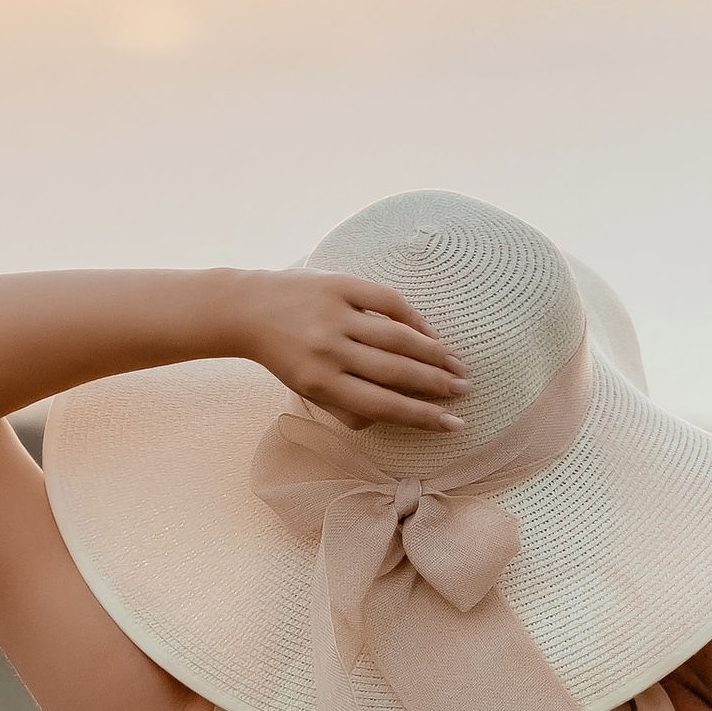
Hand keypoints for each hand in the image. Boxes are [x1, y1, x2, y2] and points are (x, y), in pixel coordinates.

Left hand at [234, 269, 468, 430]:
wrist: (247, 309)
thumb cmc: (284, 355)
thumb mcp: (307, 390)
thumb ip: (345, 407)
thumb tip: (392, 418)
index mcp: (320, 382)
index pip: (383, 405)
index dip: (422, 416)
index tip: (452, 424)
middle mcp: (329, 350)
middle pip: (397, 372)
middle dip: (437, 385)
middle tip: (464, 391)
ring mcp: (336, 315)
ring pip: (398, 338)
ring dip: (434, 354)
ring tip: (457, 366)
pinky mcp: (341, 285)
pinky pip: (388, 303)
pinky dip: (415, 319)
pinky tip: (432, 335)